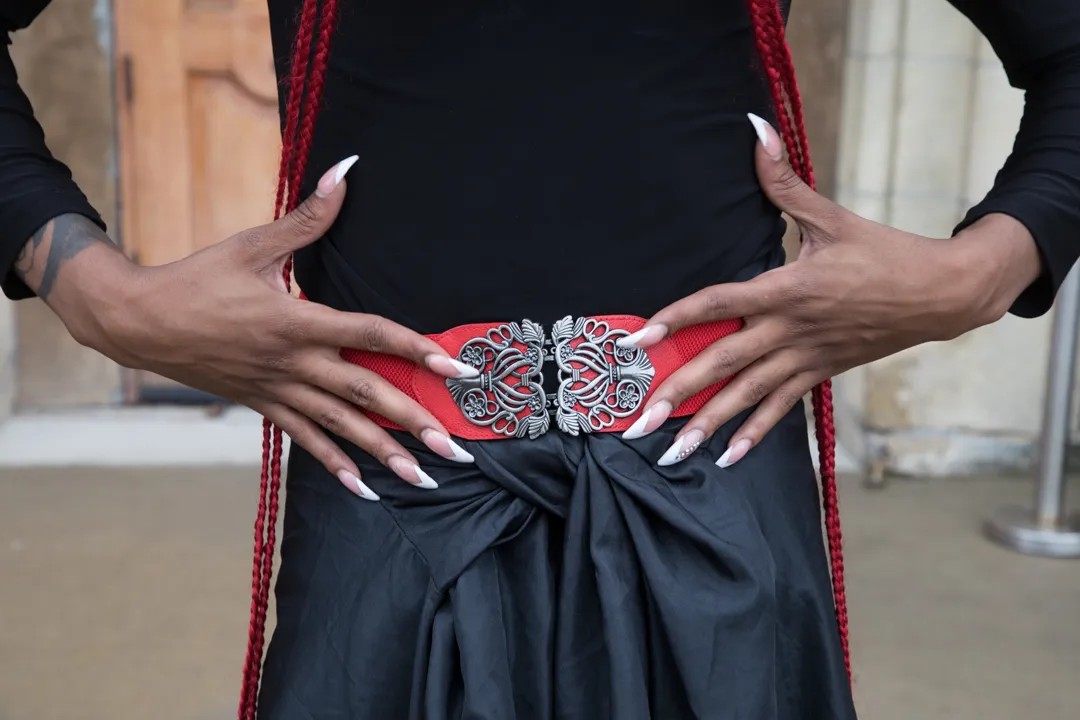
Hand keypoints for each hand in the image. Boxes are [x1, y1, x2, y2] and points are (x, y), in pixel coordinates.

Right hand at [63, 157, 477, 499]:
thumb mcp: (252, 244)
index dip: (417, 350)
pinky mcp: (264, 406)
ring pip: (341, 427)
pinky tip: (365, 490)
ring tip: (423, 479)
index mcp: (298, 321)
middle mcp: (294, 362)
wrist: (140, 322)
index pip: (371, 334)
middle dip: (414, 421)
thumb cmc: (197, 279)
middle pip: (365, 394)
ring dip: (384, 454)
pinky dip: (336, 466)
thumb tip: (345, 172)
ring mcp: (279, 390)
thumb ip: (307, 217)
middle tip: (455, 448)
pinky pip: (306, 441)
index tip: (457, 370)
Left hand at [619, 114, 1042, 467]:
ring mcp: (805, 357)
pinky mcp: (820, 373)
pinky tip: (727, 458)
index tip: (637, 338)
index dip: (675, 319)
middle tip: (641, 420)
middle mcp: (789, 329)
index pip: (717, 303)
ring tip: (672, 454)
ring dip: (709, 425)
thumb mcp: (831, 215)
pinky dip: (755, 433)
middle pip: (724, 363)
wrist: (940, 293)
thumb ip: (783, 182)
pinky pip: (781, 408)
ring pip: (748, 395)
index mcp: (785, 288)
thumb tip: (756, 129)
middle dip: (680, 391)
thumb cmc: (883, 252)